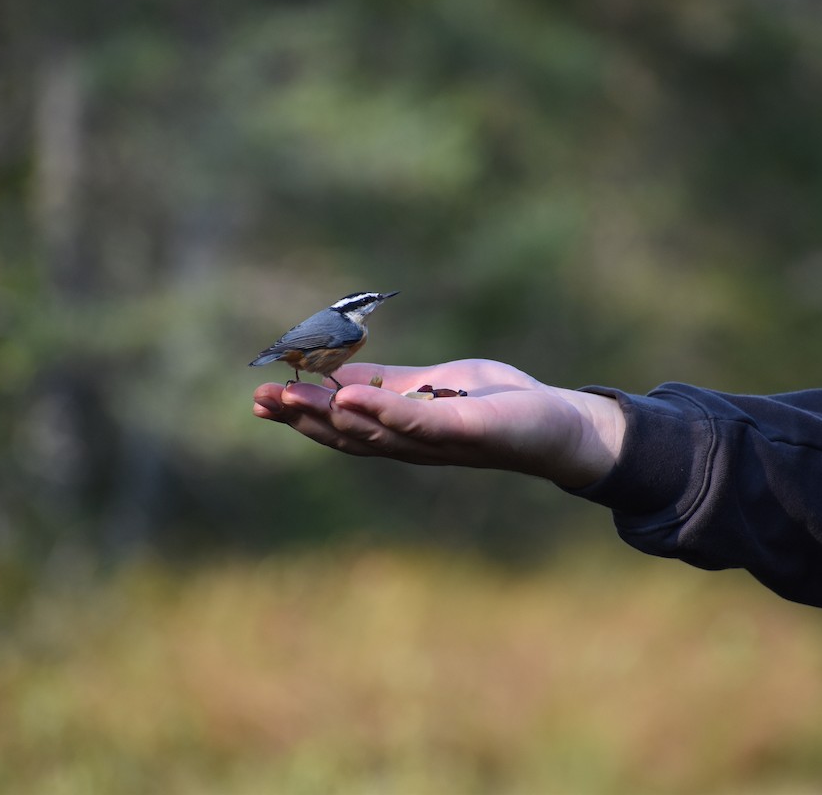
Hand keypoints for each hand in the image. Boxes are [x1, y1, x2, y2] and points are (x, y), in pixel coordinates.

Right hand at [252, 359, 625, 487]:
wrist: (562, 425)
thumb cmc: (500, 405)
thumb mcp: (436, 384)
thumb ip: (391, 385)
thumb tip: (339, 378)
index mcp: (403, 430)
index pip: (342, 425)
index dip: (300, 413)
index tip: (261, 397)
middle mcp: (413, 443)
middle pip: (347, 434)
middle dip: (301, 417)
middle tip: (259, 399)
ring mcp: (438, 440)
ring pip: (372, 431)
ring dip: (327, 415)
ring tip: (288, 395)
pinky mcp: (466, 431)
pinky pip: (418, 420)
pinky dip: (382, 410)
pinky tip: (347, 396)